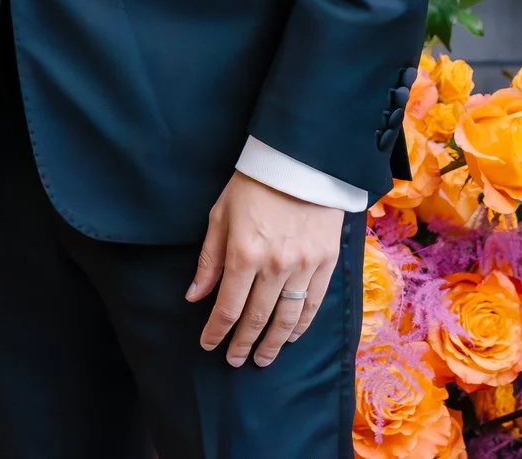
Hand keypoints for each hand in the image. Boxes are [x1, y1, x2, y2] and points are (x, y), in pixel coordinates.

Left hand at [186, 171, 343, 367]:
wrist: (300, 161)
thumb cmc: (253, 185)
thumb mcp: (221, 215)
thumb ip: (209, 260)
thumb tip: (195, 296)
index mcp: (243, 254)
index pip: (228, 308)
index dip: (216, 331)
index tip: (208, 345)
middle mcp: (274, 266)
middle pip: (256, 318)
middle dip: (243, 344)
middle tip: (234, 360)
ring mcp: (304, 266)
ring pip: (287, 318)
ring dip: (273, 343)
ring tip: (262, 358)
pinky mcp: (326, 262)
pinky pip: (313, 304)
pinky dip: (302, 325)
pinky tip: (291, 336)